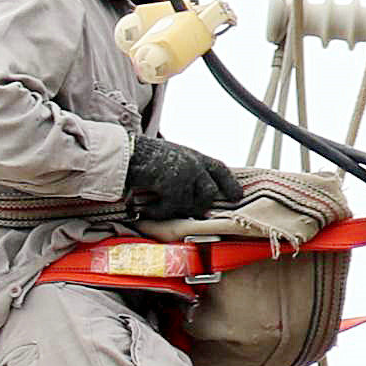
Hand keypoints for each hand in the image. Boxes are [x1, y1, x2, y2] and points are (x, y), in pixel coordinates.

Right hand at [124, 132, 242, 223]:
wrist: (127, 152)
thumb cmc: (144, 155)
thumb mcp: (172, 158)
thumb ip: (185, 170)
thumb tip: (191, 193)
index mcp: (195, 156)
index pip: (219, 169)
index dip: (230, 183)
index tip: (238, 196)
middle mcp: (194, 164)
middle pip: (209, 192)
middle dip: (201, 205)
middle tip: (189, 213)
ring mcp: (185, 174)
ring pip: (191, 203)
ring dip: (176, 209)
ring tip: (159, 208)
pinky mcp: (173, 185)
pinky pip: (170, 208)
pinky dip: (158, 213)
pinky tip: (146, 210)